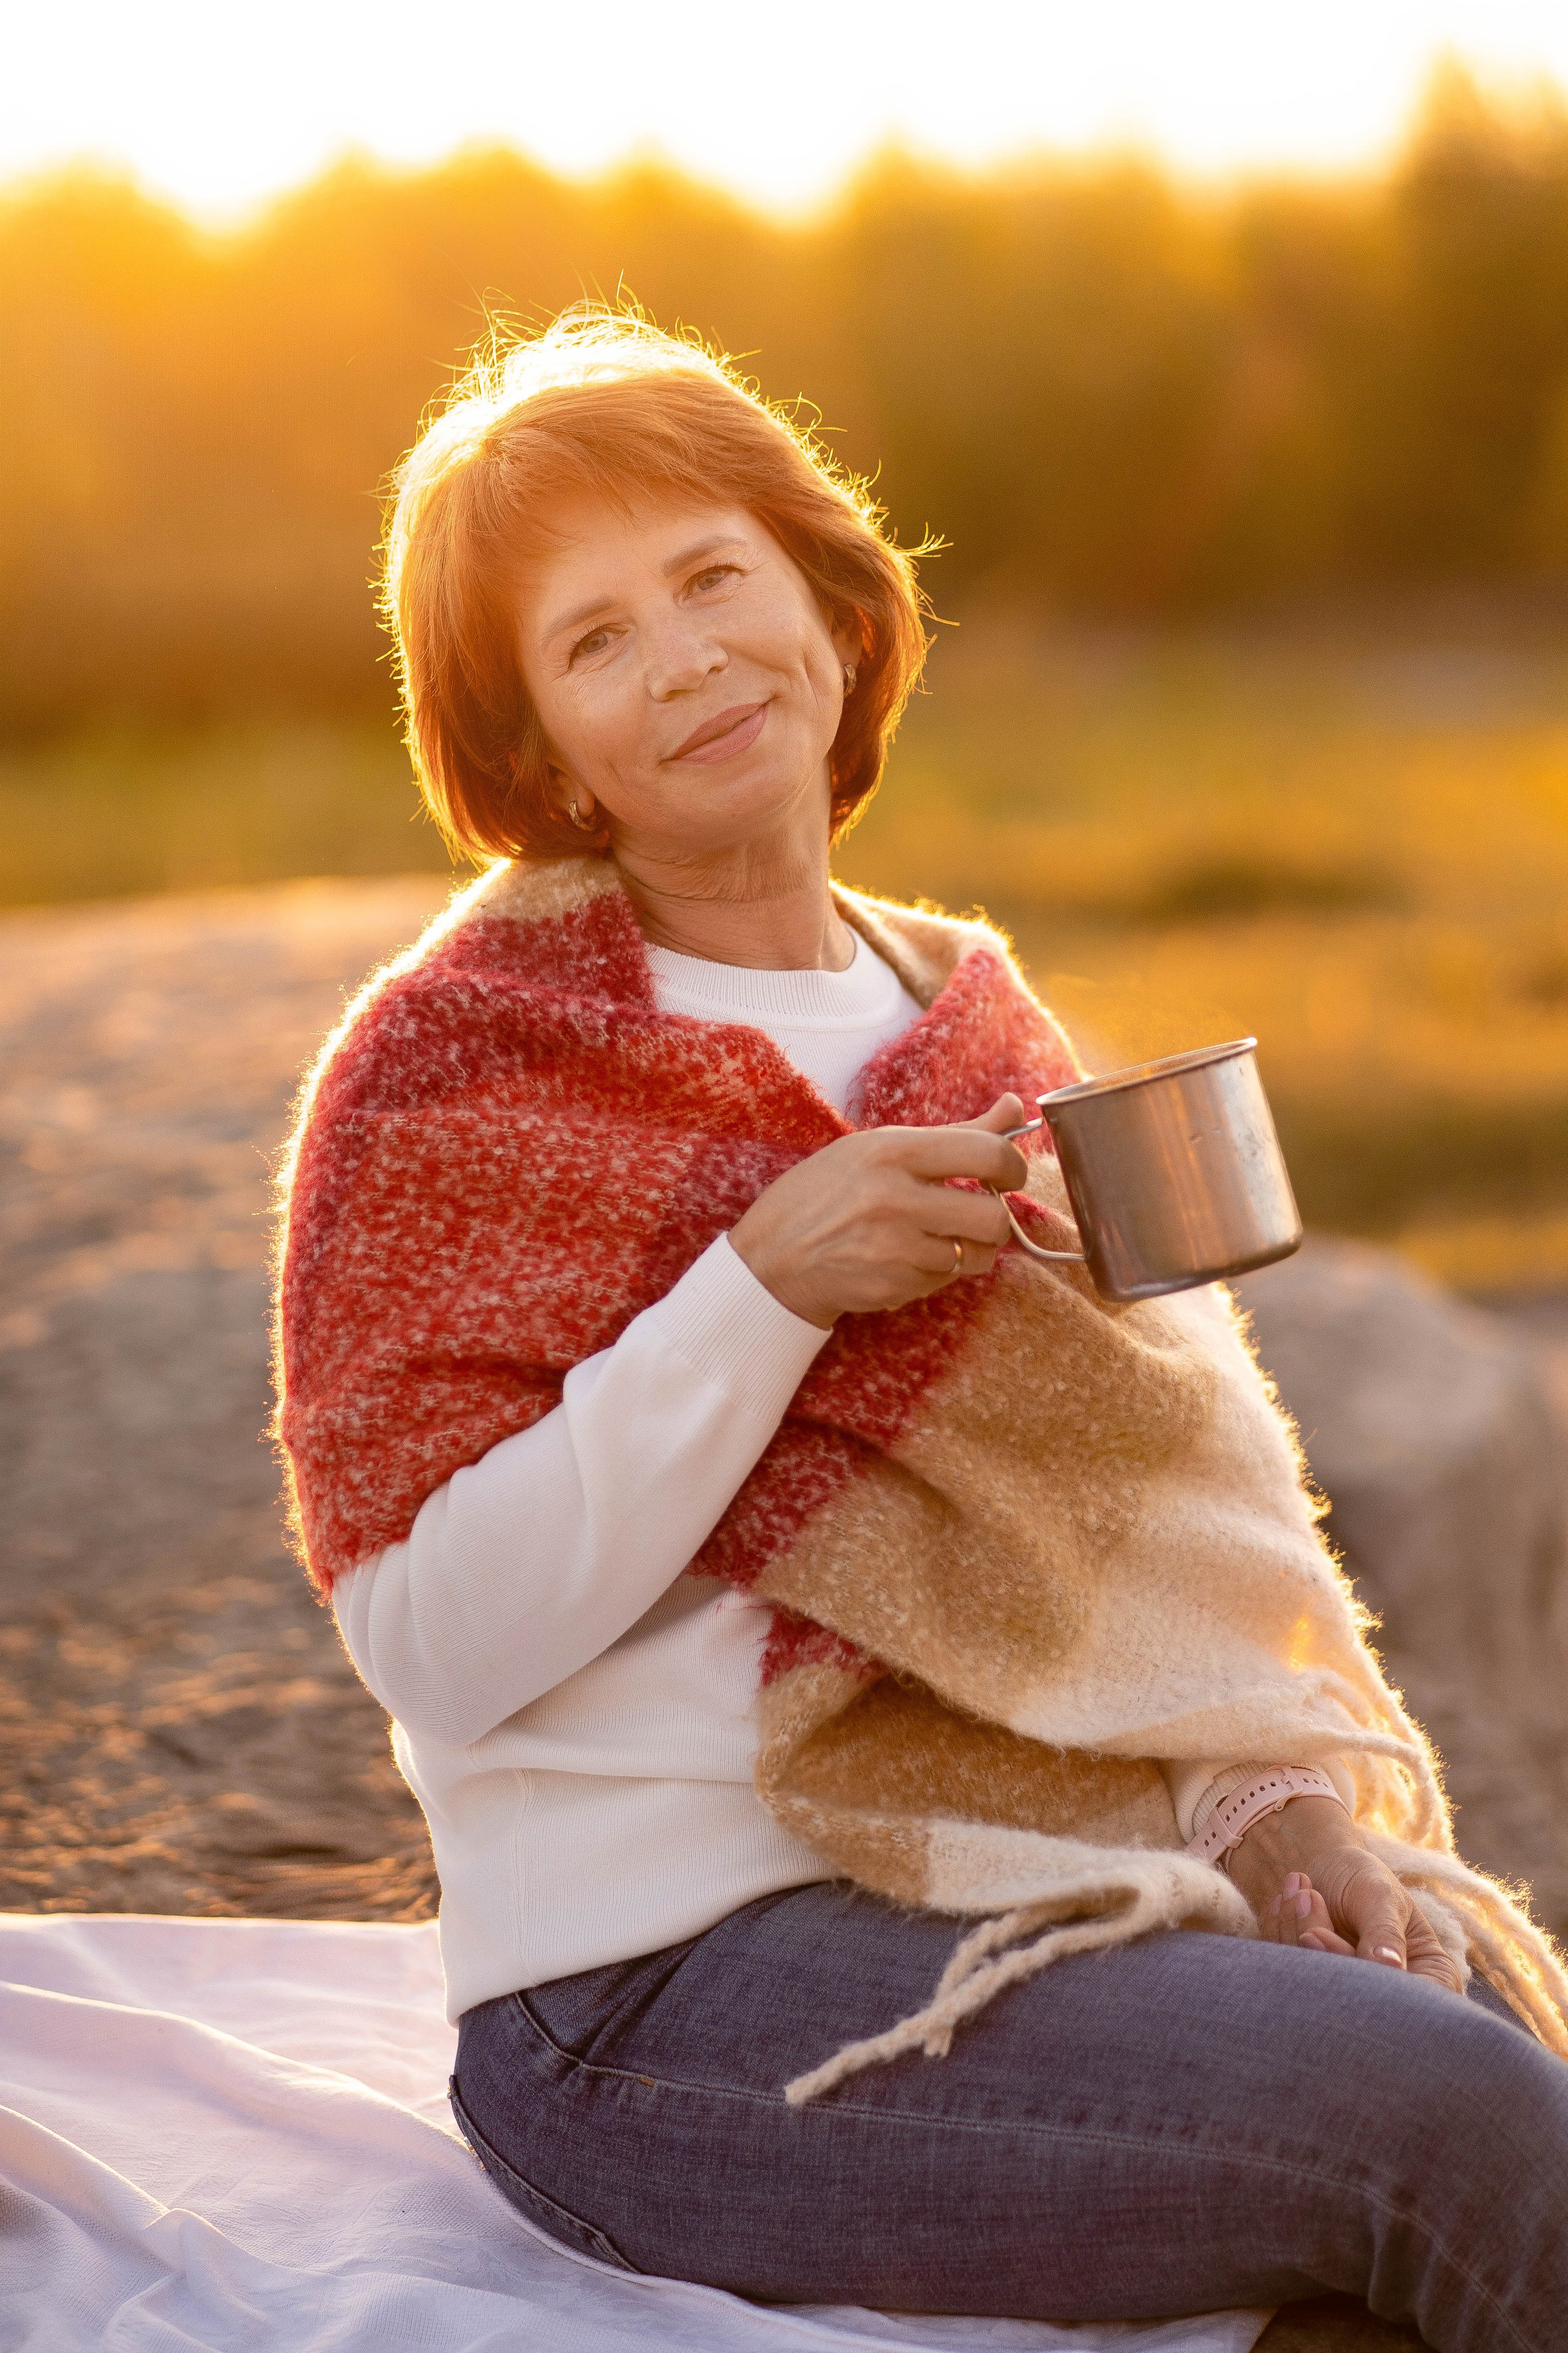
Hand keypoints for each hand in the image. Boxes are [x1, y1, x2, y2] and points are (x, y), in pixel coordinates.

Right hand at [728, 1094, 1029, 1329]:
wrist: (771, 1258)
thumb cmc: (824, 1193)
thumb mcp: (877, 1147)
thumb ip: (954, 1132)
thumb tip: (1016, 1108)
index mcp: (892, 1151)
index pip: (987, 1153)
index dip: (1012, 1165)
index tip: (1007, 1173)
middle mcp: (896, 1199)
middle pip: (994, 1215)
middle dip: (995, 1216)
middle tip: (977, 1210)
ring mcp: (895, 1248)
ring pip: (977, 1255)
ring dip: (968, 1247)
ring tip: (937, 1235)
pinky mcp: (894, 1286)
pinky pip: (946, 1280)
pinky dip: (937, 1271)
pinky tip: (905, 1257)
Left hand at [1226, 1795, 1462, 1994]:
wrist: (1328, 1863)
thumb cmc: (1365, 1877)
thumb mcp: (1380, 1896)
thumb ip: (1384, 1933)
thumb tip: (1389, 1968)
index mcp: (1429, 1977)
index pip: (1407, 2001)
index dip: (1364, 1978)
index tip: (1319, 1935)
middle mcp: (1393, 1996)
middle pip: (1355, 1998)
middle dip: (1321, 1945)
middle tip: (1307, 1895)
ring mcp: (1351, 1994)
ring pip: (1316, 1985)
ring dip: (1297, 1928)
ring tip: (1302, 1887)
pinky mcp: (1314, 1986)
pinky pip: (1287, 1971)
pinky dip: (1280, 1931)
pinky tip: (1288, 1898)